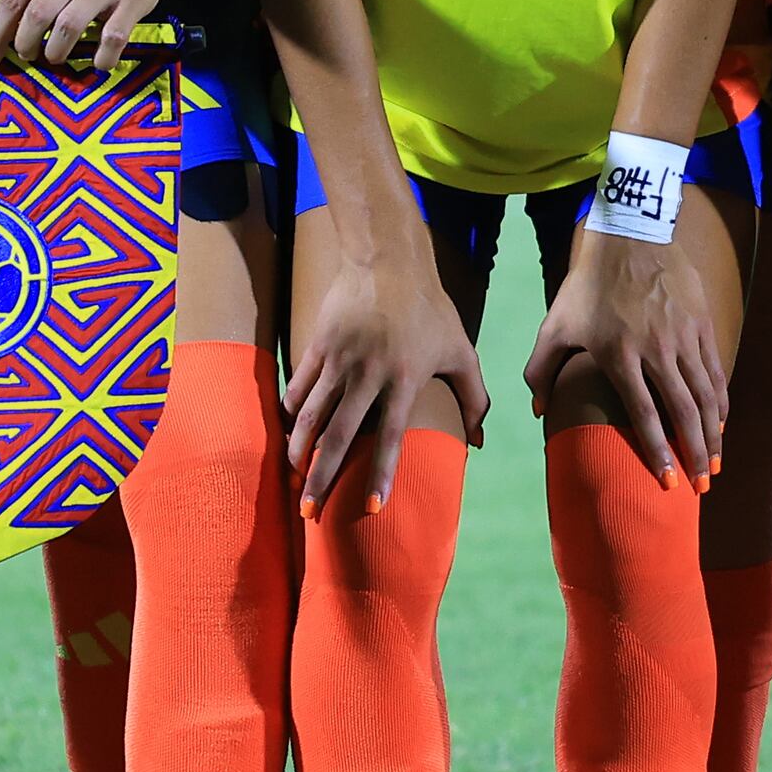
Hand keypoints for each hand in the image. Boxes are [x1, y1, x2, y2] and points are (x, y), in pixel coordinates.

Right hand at [282, 234, 487, 514]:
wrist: (388, 259)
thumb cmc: (430, 309)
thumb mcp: (461, 350)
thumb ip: (475, 397)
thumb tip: (482, 442)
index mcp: (403, 379)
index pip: (390, 437)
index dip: (381, 474)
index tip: (371, 508)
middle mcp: (367, 374)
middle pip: (338, 436)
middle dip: (321, 478)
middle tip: (310, 512)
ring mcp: (338, 360)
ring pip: (309, 415)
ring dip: (298, 451)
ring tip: (292, 478)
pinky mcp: (318, 345)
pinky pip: (298, 387)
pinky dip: (290, 414)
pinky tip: (289, 435)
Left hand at [530, 223, 728, 487]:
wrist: (630, 234)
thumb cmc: (588, 284)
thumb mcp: (555, 324)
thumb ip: (539, 370)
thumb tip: (537, 411)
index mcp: (620, 356)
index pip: (645, 415)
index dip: (658, 452)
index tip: (667, 482)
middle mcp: (657, 351)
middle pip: (684, 413)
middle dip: (695, 454)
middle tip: (701, 486)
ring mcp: (684, 337)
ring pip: (706, 395)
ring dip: (713, 434)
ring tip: (715, 464)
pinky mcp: (701, 324)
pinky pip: (716, 370)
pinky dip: (720, 400)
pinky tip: (721, 422)